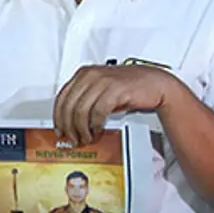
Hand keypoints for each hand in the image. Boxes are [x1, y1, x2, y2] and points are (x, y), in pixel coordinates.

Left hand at [53, 65, 174, 146]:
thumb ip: (85, 101)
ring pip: (81, 110)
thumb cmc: (128, 88)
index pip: (62, 97)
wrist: (155, 83)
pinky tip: (98, 130)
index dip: (58, 117)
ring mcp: (102, 81)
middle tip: (74, 138)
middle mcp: (90, 75)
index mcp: (83, 74)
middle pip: (69, 106)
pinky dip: (96, 124)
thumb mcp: (100, 91)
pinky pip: (98, 111)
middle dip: (69, 127)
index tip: (59, 130)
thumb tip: (70, 122)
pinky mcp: (115, 90)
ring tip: (87, 137)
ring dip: (82, 129)